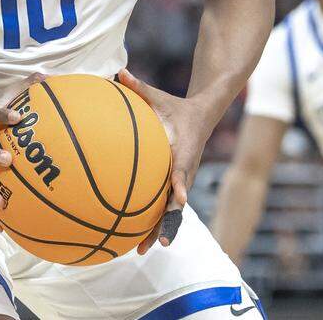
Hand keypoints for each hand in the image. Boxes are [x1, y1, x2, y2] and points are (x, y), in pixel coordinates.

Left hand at [118, 68, 207, 253]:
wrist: (203, 115)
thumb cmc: (177, 106)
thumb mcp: (160, 96)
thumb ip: (139, 86)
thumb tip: (119, 72)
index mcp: (183, 151)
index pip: (182, 171)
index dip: (180, 185)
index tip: (178, 200)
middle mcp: (185, 170)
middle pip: (177, 202)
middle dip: (167, 222)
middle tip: (156, 242)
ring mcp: (183, 180)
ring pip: (172, 211)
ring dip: (160, 230)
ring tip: (143, 250)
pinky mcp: (176, 184)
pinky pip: (165, 205)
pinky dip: (154, 221)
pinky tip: (135, 237)